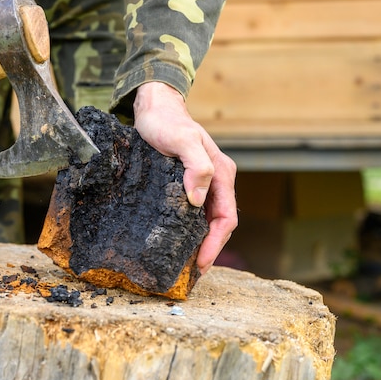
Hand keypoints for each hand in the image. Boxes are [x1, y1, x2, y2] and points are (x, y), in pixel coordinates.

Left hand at [133, 82, 237, 273]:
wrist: (154, 107)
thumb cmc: (167, 122)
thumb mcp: (182, 140)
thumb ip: (195, 165)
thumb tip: (197, 199)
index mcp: (221, 172)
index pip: (226, 216)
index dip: (215, 243)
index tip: (200, 263)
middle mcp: (216, 179)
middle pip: (220, 222)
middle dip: (210, 248)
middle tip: (191, 271)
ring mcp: (202, 182)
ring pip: (207, 219)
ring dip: (200, 241)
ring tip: (184, 262)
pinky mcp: (187, 182)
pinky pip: (194, 211)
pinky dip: (189, 229)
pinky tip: (176, 240)